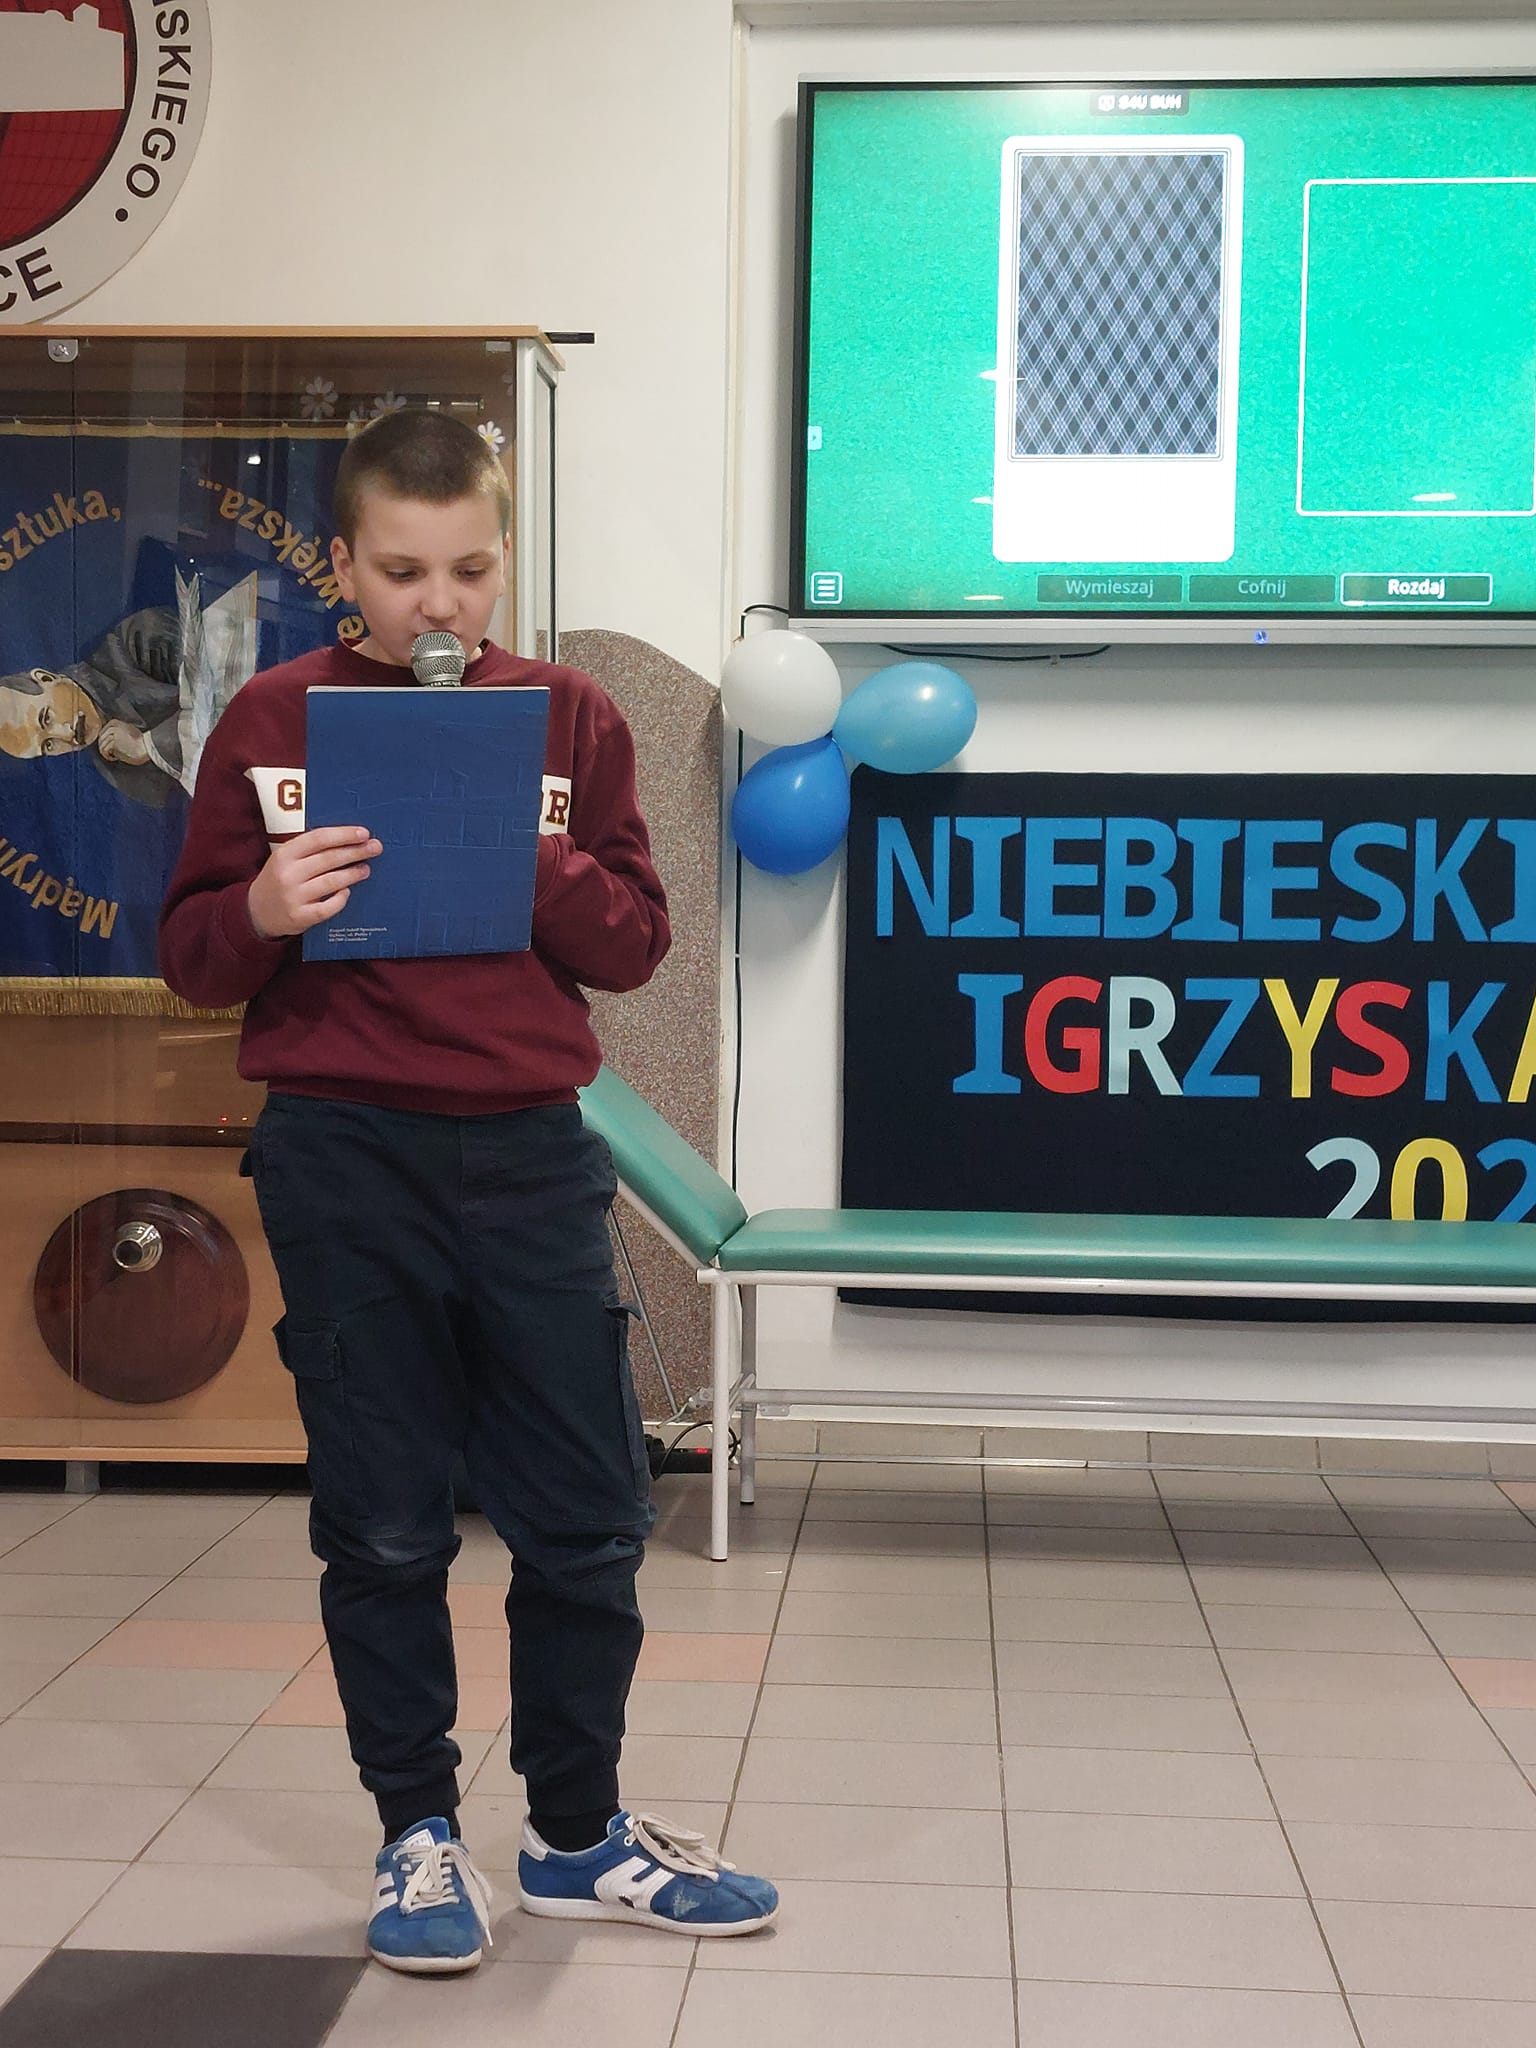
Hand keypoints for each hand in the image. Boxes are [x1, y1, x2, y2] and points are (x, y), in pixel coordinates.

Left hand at [97, 719, 149, 765]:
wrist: (145, 747)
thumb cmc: (141, 742)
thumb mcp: (129, 731)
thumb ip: (119, 733)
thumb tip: (111, 740)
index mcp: (115, 722)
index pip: (102, 732)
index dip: (104, 741)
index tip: (109, 748)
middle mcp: (112, 726)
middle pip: (101, 738)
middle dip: (104, 747)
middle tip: (110, 754)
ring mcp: (112, 733)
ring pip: (101, 744)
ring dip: (105, 753)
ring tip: (112, 756)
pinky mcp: (113, 742)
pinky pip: (104, 750)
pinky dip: (107, 756)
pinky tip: (114, 758)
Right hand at [247, 826, 381, 938]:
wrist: (257, 910)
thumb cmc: (280, 879)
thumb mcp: (286, 858)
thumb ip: (311, 849)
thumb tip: (349, 839)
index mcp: (285, 854)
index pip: (319, 838)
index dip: (343, 834)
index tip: (364, 833)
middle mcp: (288, 873)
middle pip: (329, 858)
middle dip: (356, 852)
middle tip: (375, 848)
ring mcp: (294, 896)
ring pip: (332, 881)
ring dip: (353, 874)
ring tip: (366, 869)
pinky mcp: (300, 917)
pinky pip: (328, 907)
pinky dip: (341, 899)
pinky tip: (347, 892)